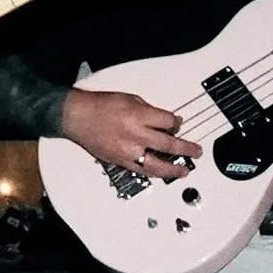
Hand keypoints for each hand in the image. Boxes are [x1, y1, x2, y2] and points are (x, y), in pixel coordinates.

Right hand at [60, 88, 201, 178]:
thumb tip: (163, 120)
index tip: (178, 124)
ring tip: (184, 171)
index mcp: (139, 115)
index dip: (176, 123)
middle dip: (186, 148)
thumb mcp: (128, 98)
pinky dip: (154, 172)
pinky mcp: (120, 161)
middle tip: (196, 151)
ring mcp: (128, 151)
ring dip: (174, 169)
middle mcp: (136, 134)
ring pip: (158, 165)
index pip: (169, 122)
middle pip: (169, 145)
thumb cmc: (99, 106)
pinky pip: (142, 170)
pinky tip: (162, 174)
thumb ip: (148, 110)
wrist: (77, 116)